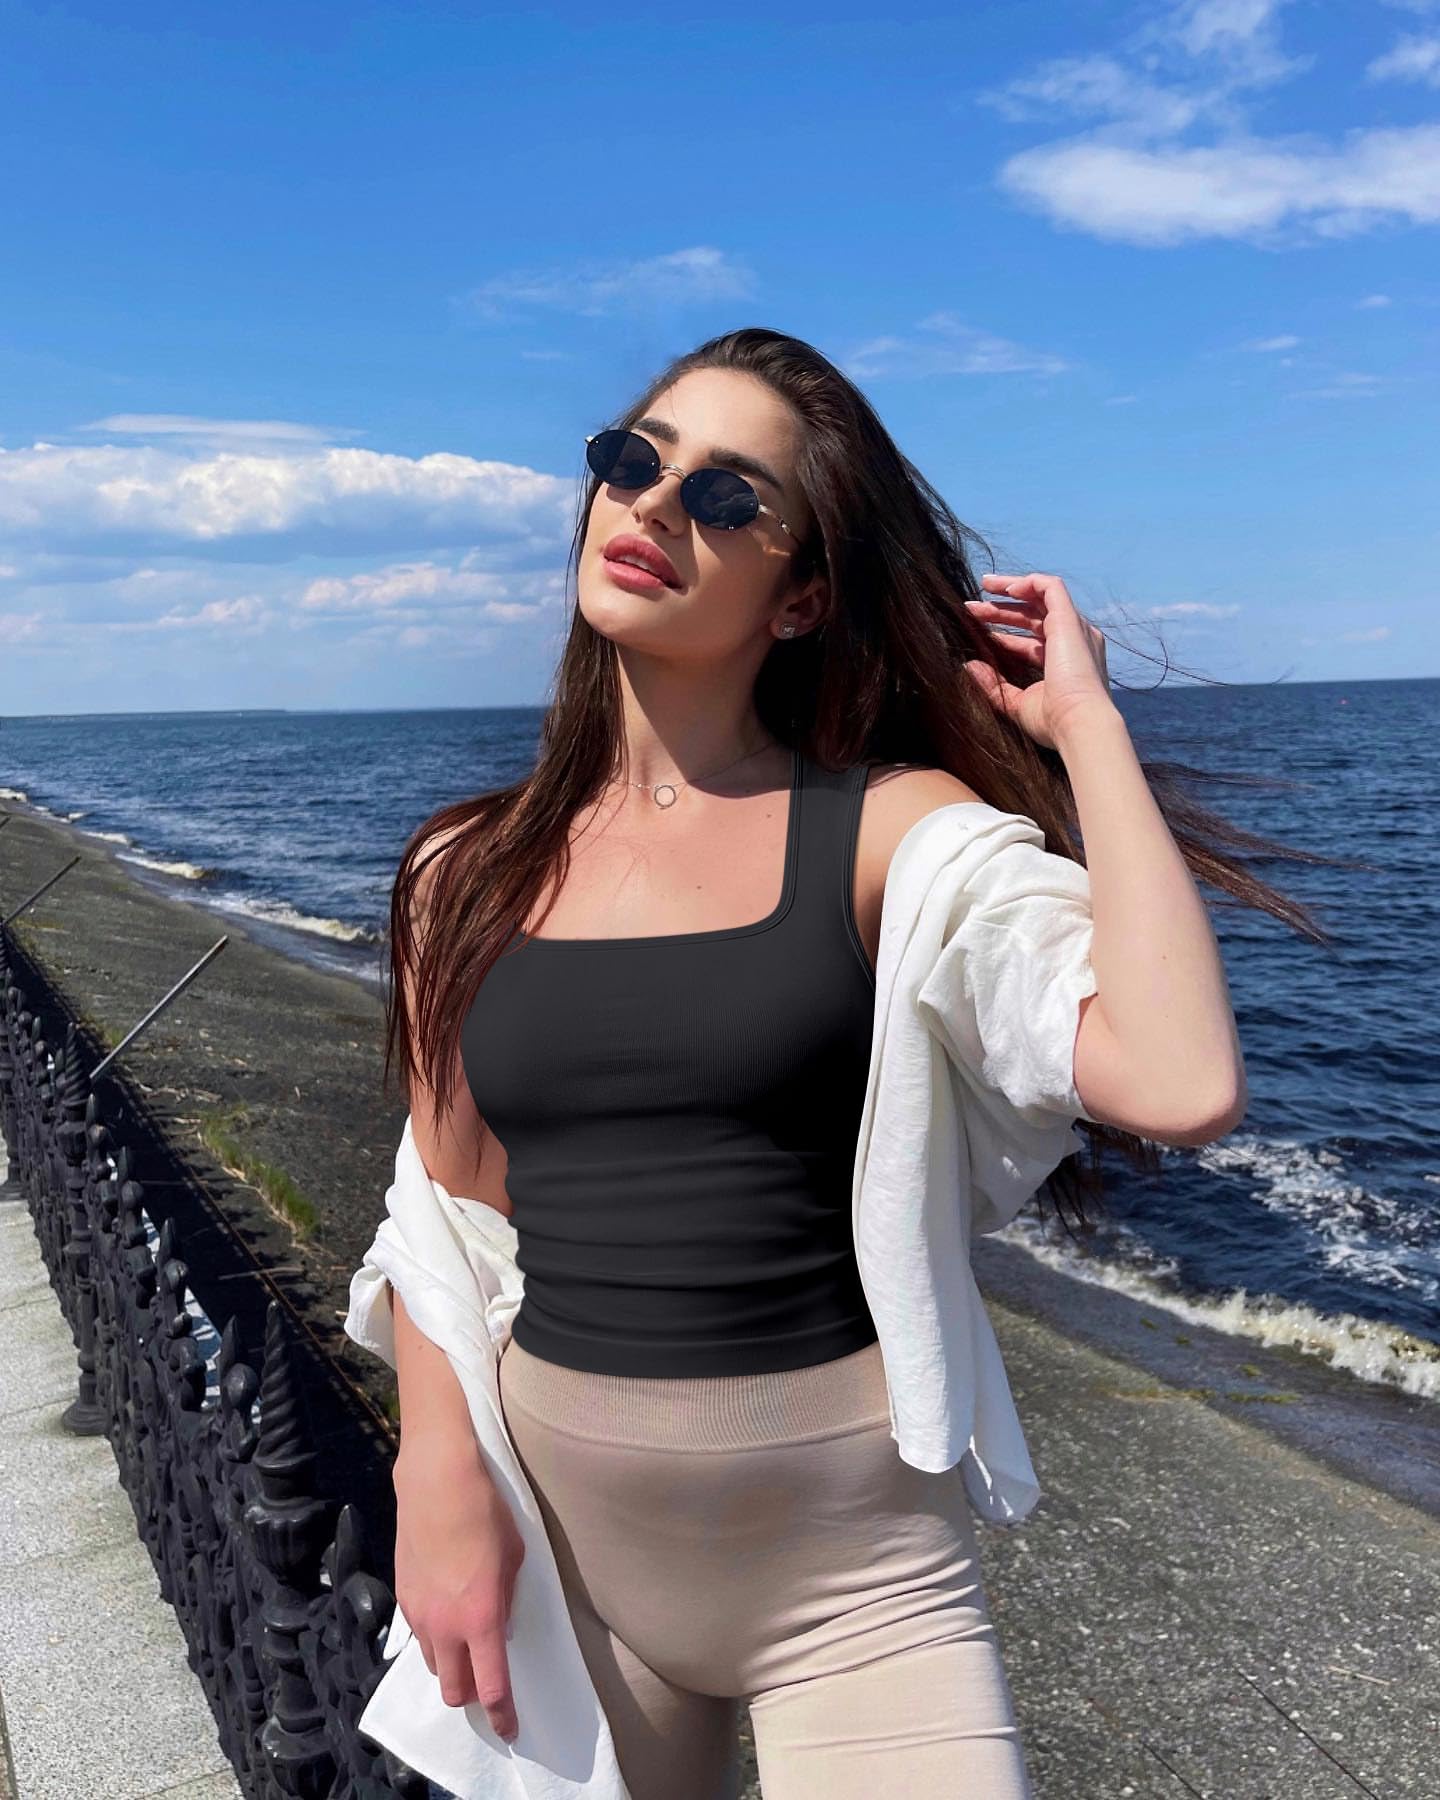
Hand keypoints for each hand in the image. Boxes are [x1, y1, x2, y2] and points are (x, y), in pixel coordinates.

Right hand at [393, 1442, 526, 1743]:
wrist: (437, 1481)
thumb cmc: (486, 1513)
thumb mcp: (514, 1557)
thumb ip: (507, 1600)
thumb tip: (500, 1624)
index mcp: (481, 1619)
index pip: (491, 1687)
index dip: (502, 1715)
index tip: (510, 1730)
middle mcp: (446, 1626)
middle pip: (453, 1690)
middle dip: (470, 1695)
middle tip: (485, 1679)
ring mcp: (419, 1614)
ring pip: (433, 1664)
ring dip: (450, 1664)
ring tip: (465, 1641)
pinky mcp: (403, 1596)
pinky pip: (419, 1634)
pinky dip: (434, 1635)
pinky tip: (445, 1608)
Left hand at [963, 571, 1114, 751]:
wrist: (1078, 723)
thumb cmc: (1054, 721)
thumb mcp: (1017, 703)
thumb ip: (994, 685)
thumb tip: (969, 666)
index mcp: (1065, 663)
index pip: (1031, 641)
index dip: (1004, 634)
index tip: (976, 630)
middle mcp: (1074, 642)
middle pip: (1033, 616)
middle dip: (1002, 609)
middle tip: (971, 607)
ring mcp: (1074, 629)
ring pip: (1041, 596)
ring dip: (1011, 588)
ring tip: (984, 585)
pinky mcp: (1069, 620)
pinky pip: (1051, 587)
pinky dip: (1029, 582)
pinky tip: (1004, 588)